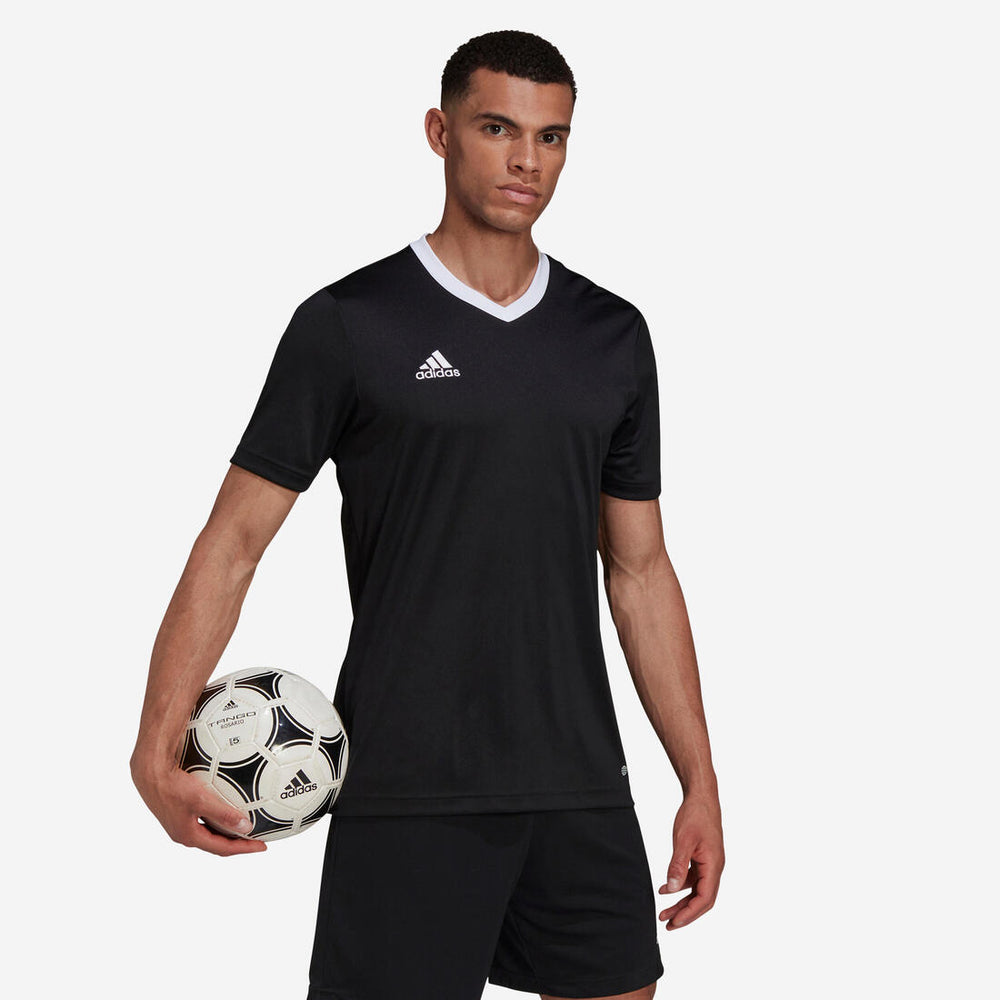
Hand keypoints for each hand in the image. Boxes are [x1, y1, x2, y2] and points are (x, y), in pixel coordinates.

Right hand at [131, 754, 266, 856]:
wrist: (149, 773)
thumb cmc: (173, 786)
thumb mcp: (201, 800)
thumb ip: (224, 814)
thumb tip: (246, 827)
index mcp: (189, 836)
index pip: (222, 849)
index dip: (244, 848)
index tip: (262, 846)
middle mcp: (183, 833)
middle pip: (216, 844)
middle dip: (236, 843)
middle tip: (255, 839)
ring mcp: (179, 823)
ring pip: (208, 832)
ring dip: (226, 832)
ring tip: (243, 826)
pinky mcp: (177, 812)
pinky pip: (202, 820)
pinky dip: (216, 819)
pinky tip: (224, 808)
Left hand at [658, 792, 723, 929]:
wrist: (701, 796)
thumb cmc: (695, 815)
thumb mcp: (683, 840)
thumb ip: (677, 865)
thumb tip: (671, 890)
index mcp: (714, 865)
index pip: (705, 898)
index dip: (690, 913)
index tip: (674, 922)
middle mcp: (714, 867)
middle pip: (702, 899)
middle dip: (685, 913)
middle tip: (667, 924)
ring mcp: (709, 863)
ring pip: (697, 890)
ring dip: (681, 902)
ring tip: (664, 913)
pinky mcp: (702, 857)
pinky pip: (693, 878)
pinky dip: (680, 886)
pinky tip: (665, 889)